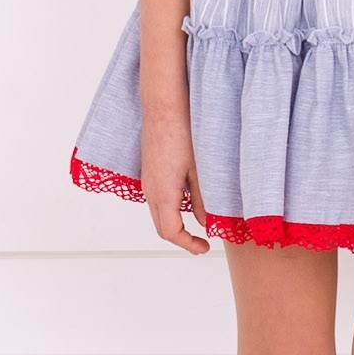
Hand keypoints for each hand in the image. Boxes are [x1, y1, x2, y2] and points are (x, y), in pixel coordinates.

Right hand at [141, 111, 210, 254]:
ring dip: (174, 224)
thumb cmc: (182, 133)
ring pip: (158, 214)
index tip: (204, 247)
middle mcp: (151, 190)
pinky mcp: (148, 172)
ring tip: (197, 225)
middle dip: (181, 239)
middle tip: (201, 242)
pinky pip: (156, 200)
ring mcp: (147, 181)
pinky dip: (169, 210)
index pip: (171, 232)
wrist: (162, 107)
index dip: (188, 244)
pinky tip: (186, 201)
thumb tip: (206, 223)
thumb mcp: (199, 169)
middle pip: (162, 228)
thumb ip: (202, 200)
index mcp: (163, 193)